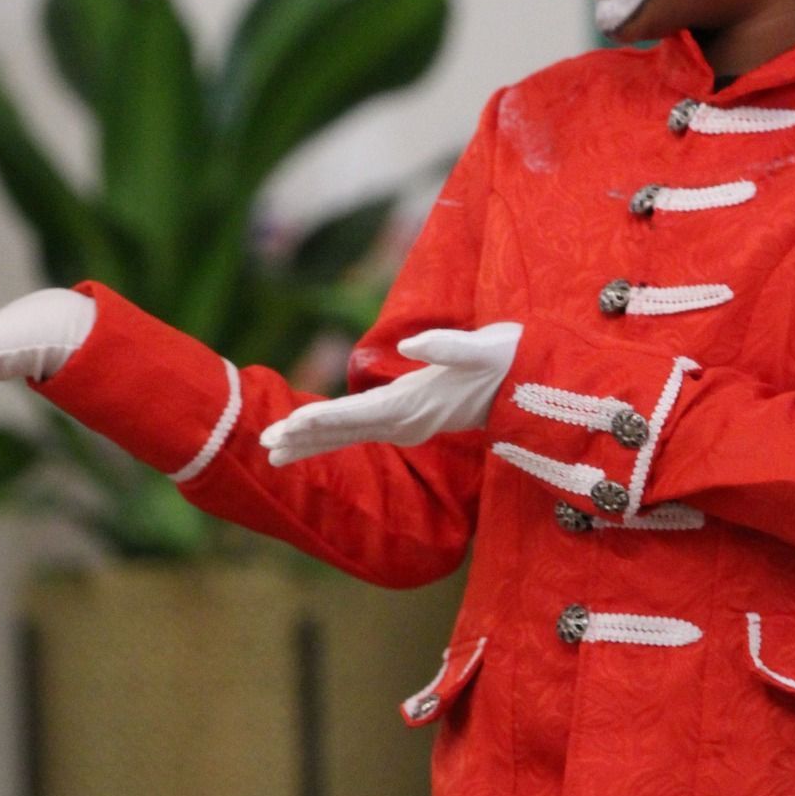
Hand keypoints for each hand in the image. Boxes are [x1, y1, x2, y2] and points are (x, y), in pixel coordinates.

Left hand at [259, 322, 521, 465]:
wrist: (529, 384)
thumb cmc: (506, 359)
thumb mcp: (483, 347)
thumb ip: (447, 346)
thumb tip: (410, 344)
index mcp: (415, 405)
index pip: (359, 414)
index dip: (323, 418)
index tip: (290, 425)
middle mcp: (406, 422)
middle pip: (346, 431)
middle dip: (304, 437)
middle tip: (265, 445)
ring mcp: (407, 425)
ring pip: (349, 435)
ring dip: (311, 442)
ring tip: (273, 451)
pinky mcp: (409, 419)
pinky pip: (361, 430)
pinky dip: (331, 434)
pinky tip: (308, 438)